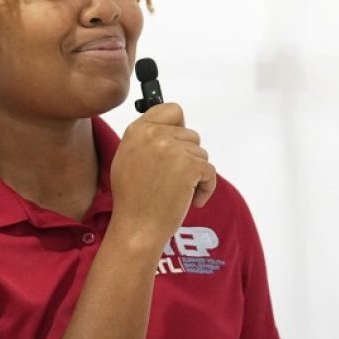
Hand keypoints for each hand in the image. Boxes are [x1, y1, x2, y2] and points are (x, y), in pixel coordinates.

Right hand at [108, 103, 216, 253]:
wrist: (136, 228)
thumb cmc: (133, 200)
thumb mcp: (128, 158)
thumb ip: (147, 139)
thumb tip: (172, 130)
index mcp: (138, 130)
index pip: (171, 110)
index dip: (179, 128)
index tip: (177, 145)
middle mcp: (154, 134)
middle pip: (190, 135)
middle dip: (187, 157)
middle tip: (174, 180)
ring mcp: (172, 149)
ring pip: (201, 153)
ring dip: (196, 174)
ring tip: (179, 192)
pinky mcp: (189, 166)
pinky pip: (210, 171)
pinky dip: (206, 187)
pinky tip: (191, 200)